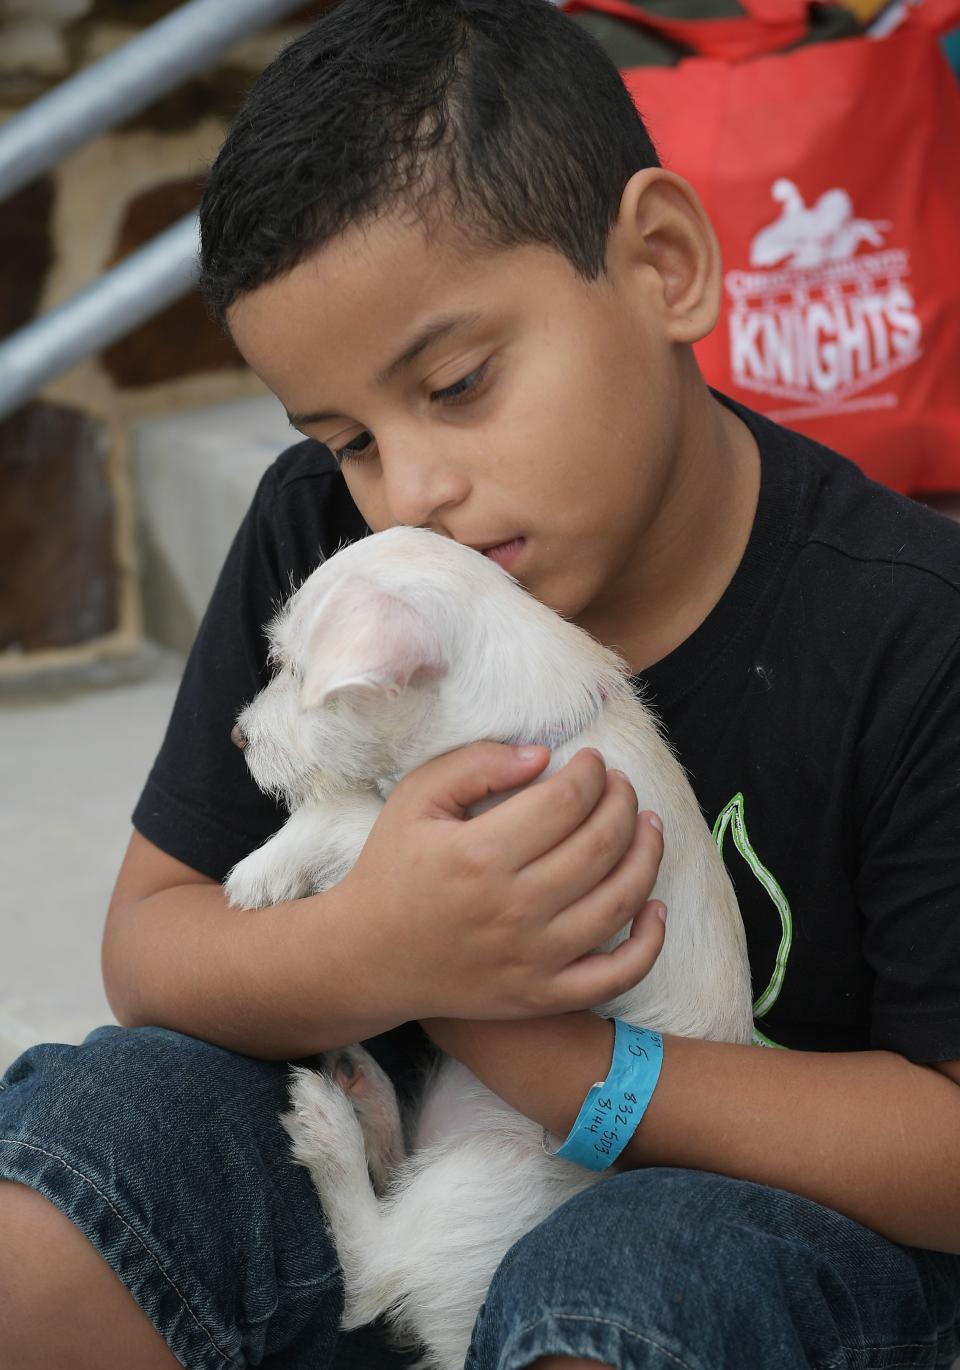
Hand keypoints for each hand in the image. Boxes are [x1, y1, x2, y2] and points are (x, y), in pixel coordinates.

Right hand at [339, 742, 665, 1021]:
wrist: (368, 958)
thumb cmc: (394, 868)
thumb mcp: (416, 799)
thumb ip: (476, 764)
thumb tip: (544, 755)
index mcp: (479, 855)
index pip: (566, 801)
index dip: (592, 772)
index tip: (593, 760)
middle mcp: (513, 909)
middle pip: (601, 845)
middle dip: (625, 803)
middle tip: (622, 786)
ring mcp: (533, 959)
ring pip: (621, 902)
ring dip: (648, 855)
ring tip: (648, 826)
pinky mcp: (542, 995)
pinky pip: (617, 974)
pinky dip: (650, 941)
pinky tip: (656, 906)